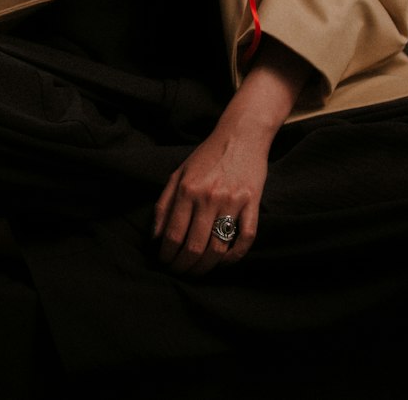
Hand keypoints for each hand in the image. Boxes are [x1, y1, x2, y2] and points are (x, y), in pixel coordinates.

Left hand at [153, 120, 268, 276]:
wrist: (240, 134)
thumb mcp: (178, 173)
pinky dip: (235, 256)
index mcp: (187, 189)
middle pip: (194, 247)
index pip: (172, 235)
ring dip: (206, 267)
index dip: (167, 256)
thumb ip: (164, 204)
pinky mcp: (252, 203)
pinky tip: (225, 261)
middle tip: (180, 272)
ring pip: (217, 248)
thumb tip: (155, 237)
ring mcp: (232, 201)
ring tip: (198, 271)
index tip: (165, 263)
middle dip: (184, 267)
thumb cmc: (207, 155)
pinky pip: (245, 238)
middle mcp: (208, 197)